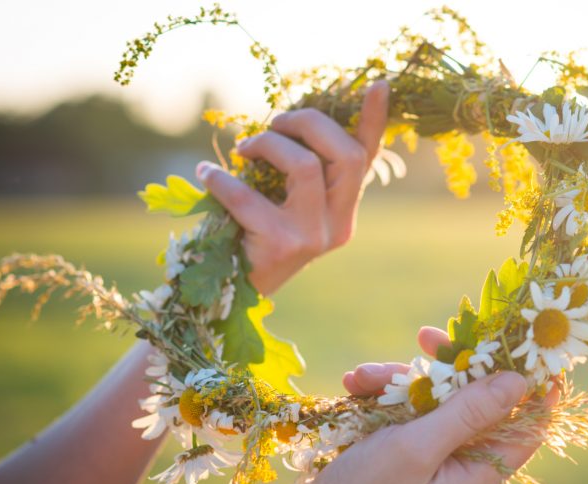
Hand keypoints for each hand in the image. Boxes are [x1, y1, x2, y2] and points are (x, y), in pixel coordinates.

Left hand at [195, 81, 389, 295]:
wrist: (226, 295)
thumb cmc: (251, 238)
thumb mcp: (283, 203)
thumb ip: (299, 172)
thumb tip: (290, 123)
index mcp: (343, 213)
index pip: (366, 160)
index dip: (374, 121)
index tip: (380, 84)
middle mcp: (338, 226)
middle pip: (344, 155)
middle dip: (307, 123)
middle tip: (273, 122)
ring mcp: (314, 238)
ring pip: (306, 165)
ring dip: (268, 144)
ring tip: (243, 149)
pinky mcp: (282, 247)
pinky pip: (250, 197)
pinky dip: (223, 179)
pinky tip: (207, 174)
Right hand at [282, 327, 549, 483]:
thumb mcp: (417, 447)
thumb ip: (469, 411)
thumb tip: (519, 381)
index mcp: (481, 477)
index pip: (528, 425)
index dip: (534, 385)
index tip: (528, 342)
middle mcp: (464, 469)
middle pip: (476, 403)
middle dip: (445, 371)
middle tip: (426, 338)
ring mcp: (434, 461)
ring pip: (436, 401)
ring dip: (399, 382)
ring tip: (360, 379)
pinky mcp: (406, 454)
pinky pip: (408, 413)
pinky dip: (383, 397)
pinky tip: (355, 387)